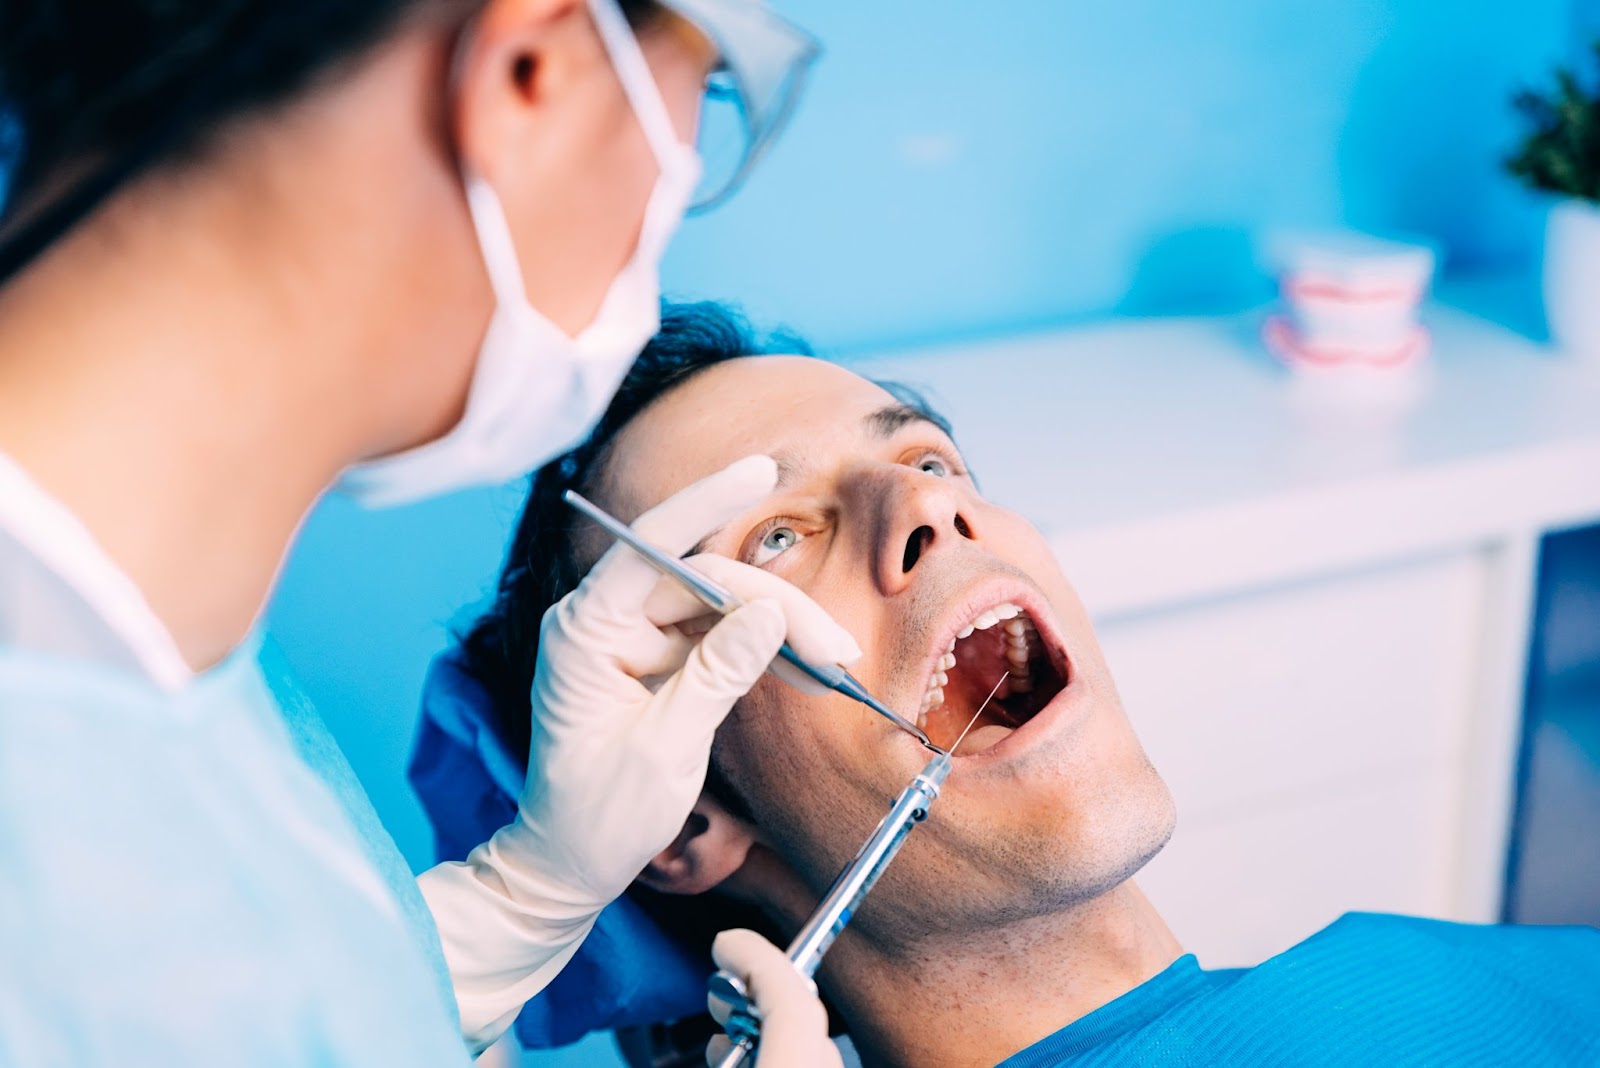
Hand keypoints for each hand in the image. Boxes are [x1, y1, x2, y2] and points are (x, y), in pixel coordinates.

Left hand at [418, 455, 861, 1049]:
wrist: (569, 865)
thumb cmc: (596, 817)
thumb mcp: (662, 752)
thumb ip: (715, 677)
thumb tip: (766, 616)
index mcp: (583, 630)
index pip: (651, 546)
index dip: (706, 503)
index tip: (758, 471)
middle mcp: (605, 622)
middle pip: (704, 581)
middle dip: (775, 607)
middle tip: (836, 649)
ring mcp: (633, 640)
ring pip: (721, 606)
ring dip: (779, 628)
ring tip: (834, 660)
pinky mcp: (659, 663)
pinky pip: (719, 637)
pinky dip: (764, 649)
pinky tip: (806, 666)